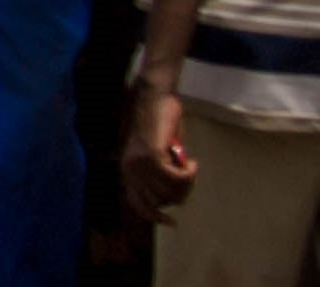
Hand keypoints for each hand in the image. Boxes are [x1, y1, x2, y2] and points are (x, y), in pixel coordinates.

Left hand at [120, 81, 197, 222]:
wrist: (155, 96)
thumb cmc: (160, 122)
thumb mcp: (158, 152)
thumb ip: (161, 173)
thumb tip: (172, 198)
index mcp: (127, 170)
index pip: (138, 205)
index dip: (155, 216)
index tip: (172, 223)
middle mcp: (129, 170)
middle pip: (161, 203)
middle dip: (180, 194)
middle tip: (188, 175)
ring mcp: (139, 164)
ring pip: (171, 193)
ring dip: (186, 183)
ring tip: (189, 165)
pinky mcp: (150, 156)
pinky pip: (177, 180)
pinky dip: (188, 174)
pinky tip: (191, 161)